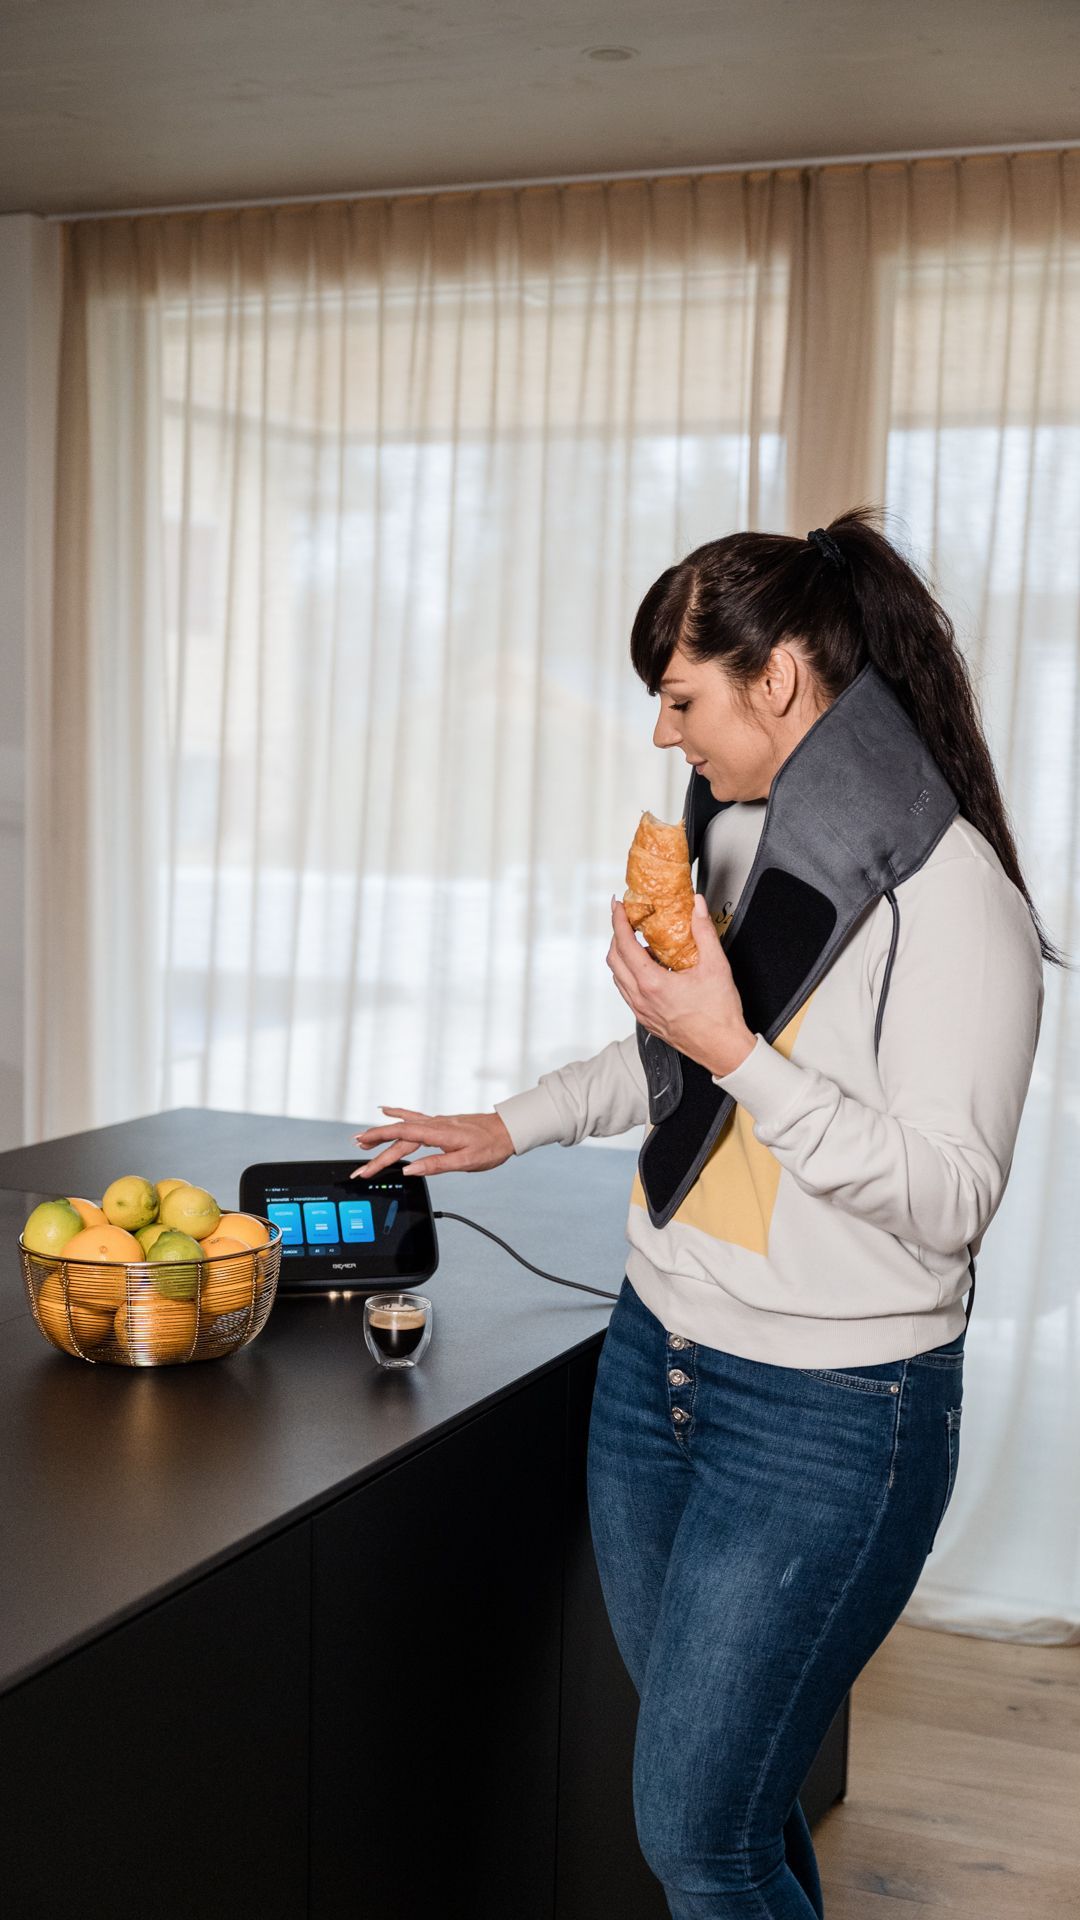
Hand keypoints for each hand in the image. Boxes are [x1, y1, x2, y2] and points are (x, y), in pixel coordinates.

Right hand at [352, 1108, 514, 1179]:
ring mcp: (436, 1122)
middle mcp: (433, 1125)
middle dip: (376, 1153)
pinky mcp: (440, 1123)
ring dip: (381, 1135)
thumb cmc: (491, 1146)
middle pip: (398, 1139)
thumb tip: (410, 1170)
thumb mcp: (466, 1161)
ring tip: (362, 1142)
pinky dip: (397, 1113)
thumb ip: (436, 1165)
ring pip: (402, 1129)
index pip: (400, 1139)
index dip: (379, 1149)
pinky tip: (386, 1110)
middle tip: (359, 1169)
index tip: (364, 1161)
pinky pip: (413, 1117)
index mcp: (438, 1134)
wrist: (507, 1130)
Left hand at [607, 892, 756, 1078]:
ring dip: (622, 956)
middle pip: (613, 960)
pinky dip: (630, 974)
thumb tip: (698, 907)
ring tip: (640, 943)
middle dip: (617, 935)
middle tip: (627, 920)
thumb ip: (704, 931)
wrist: (723, 1049)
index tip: (618, 906)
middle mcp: (641, 999)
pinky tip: (650, 969)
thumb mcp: (716, 966)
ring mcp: (641, 1011)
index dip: (618, 921)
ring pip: (618, 977)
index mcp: (652, 984)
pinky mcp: (646, 1020)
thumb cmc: (719, 1016)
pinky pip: (627, 992)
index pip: (624, 945)